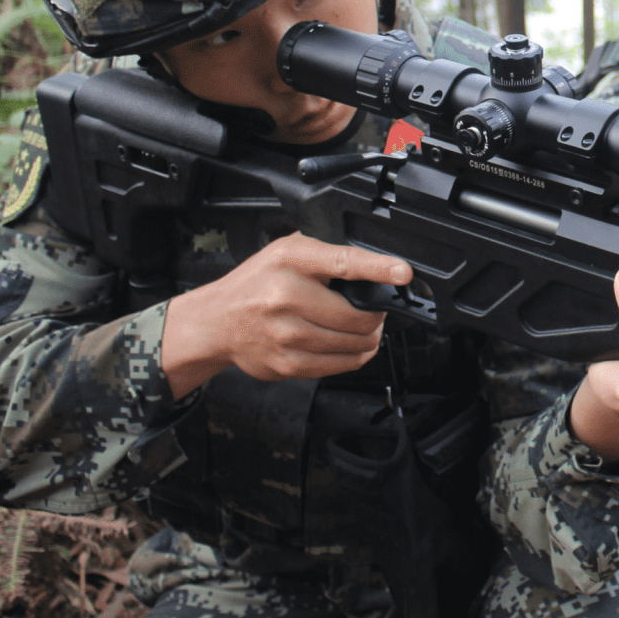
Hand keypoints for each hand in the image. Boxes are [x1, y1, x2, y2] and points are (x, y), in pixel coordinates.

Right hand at [159, 235, 411, 397]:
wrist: (216, 321)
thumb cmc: (256, 283)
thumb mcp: (287, 252)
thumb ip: (327, 257)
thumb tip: (375, 270)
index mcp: (290, 261)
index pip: (342, 262)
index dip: (378, 267)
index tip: (402, 272)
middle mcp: (285, 297)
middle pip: (357, 314)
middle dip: (376, 313)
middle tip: (374, 309)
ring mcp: (285, 335)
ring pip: (353, 343)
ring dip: (369, 337)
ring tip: (362, 327)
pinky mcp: (287, 364)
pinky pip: (339, 365)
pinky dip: (354, 356)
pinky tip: (350, 345)